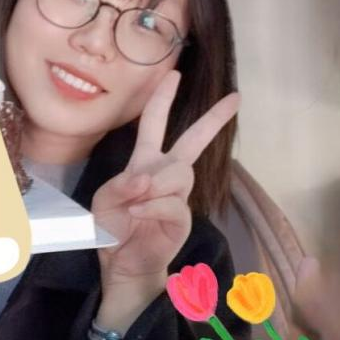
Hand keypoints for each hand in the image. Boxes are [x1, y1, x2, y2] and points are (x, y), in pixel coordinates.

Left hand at [92, 69, 239, 292]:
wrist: (121, 264)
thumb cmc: (113, 227)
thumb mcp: (105, 200)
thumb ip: (122, 184)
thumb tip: (147, 177)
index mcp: (145, 161)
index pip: (154, 123)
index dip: (162, 99)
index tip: (174, 75)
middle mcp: (165, 174)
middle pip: (193, 140)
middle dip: (213, 119)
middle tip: (235, 98)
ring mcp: (176, 196)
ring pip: (179, 173)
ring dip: (156, 184)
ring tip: (136, 201)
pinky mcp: (181, 218)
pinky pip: (171, 203)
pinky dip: (152, 206)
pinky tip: (138, 213)